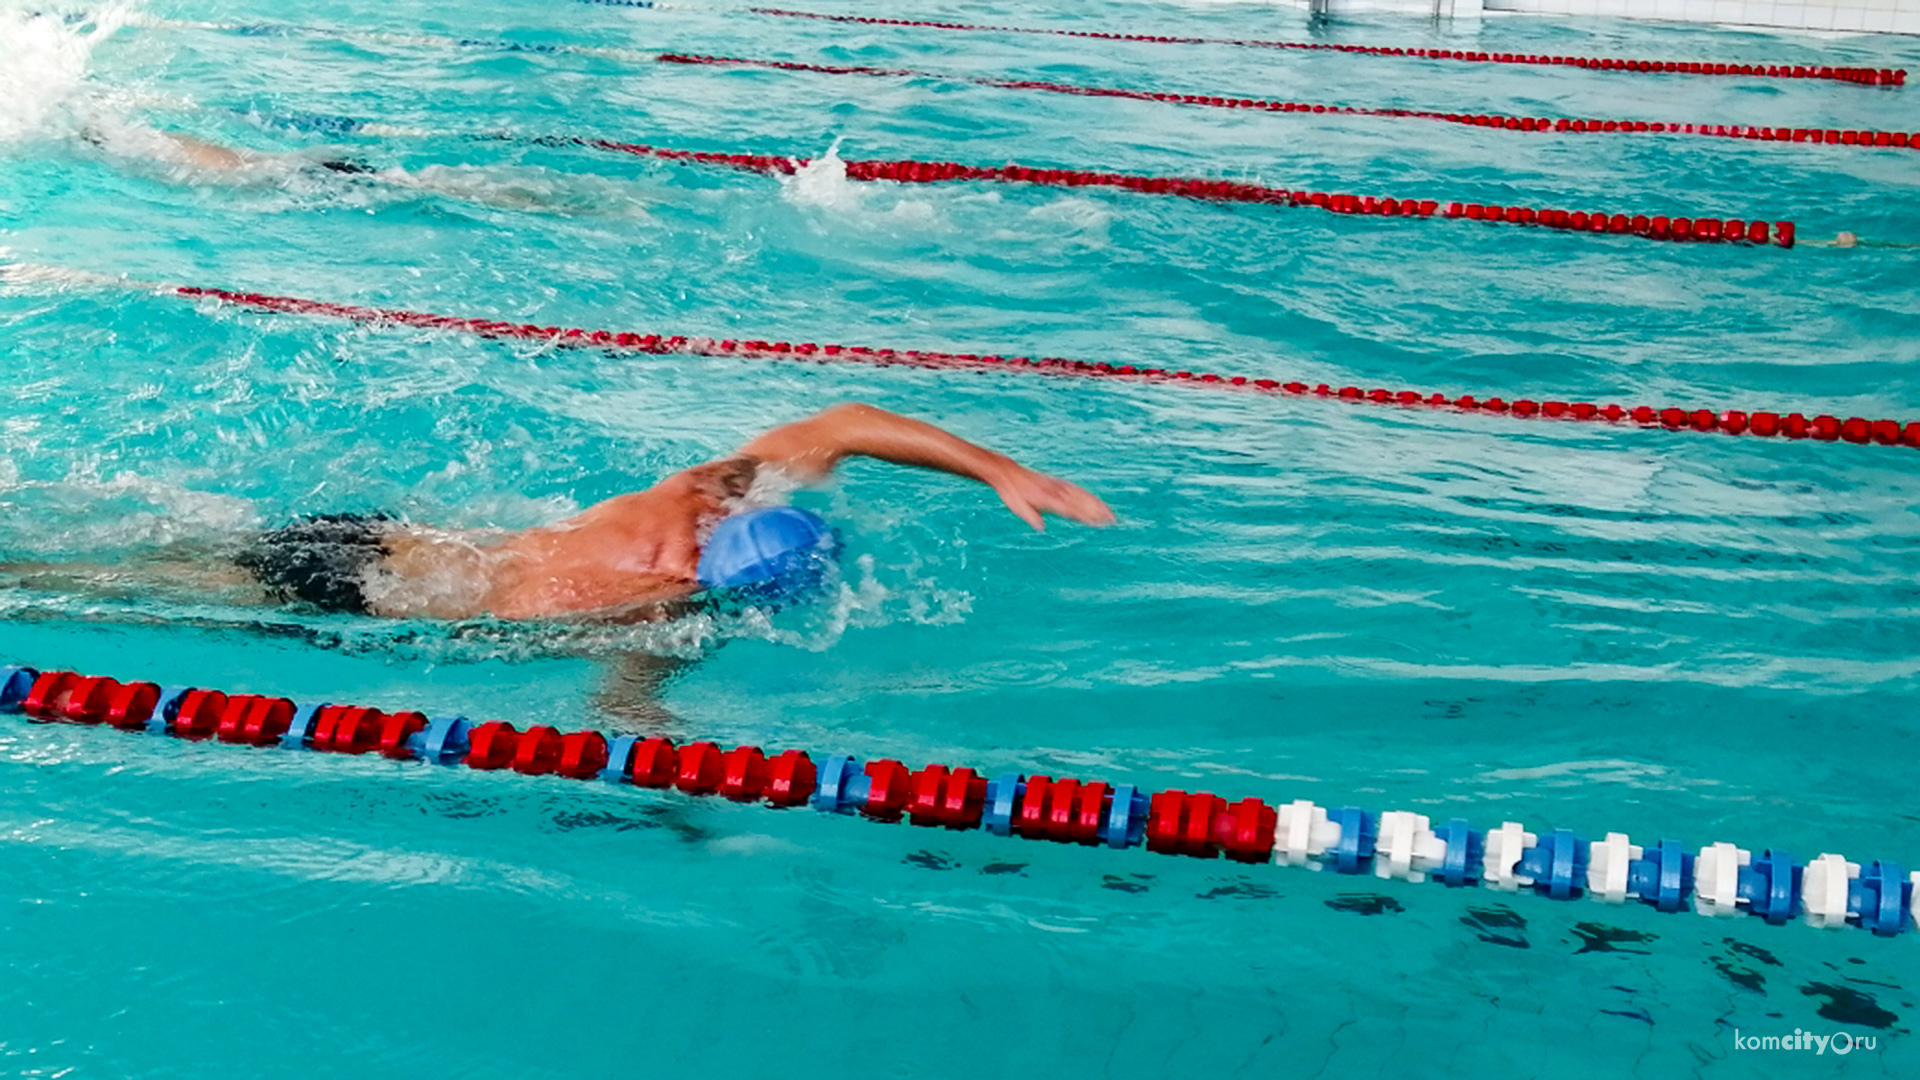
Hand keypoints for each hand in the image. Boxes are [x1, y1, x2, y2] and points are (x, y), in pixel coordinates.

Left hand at [990, 464, 1115, 531]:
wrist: (1009, 473)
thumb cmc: (1012, 492)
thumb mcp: (1017, 506)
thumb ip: (1030, 515)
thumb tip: (1041, 527)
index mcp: (1047, 498)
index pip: (1070, 508)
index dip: (1085, 515)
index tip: (1098, 521)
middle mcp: (1056, 491)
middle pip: (1080, 502)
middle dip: (1097, 511)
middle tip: (1112, 519)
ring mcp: (1058, 486)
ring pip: (1081, 495)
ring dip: (1096, 504)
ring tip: (1109, 513)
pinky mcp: (1057, 484)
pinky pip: (1076, 490)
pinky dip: (1087, 496)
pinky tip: (1095, 501)